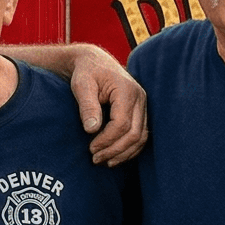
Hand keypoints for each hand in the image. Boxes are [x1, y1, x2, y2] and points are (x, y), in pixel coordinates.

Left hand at [67, 47, 147, 165]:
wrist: (94, 62)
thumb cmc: (86, 72)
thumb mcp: (82, 85)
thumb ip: (87, 106)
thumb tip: (91, 129)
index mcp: (127, 90)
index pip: (122, 124)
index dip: (107, 140)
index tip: (90, 149)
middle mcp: (140, 98)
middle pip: (134, 134)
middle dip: (115, 150)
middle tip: (95, 159)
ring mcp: (143, 105)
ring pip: (141, 137)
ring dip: (123, 153)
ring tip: (104, 161)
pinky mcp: (141, 112)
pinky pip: (141, 135)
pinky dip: (130, 149)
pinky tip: (115, 156)